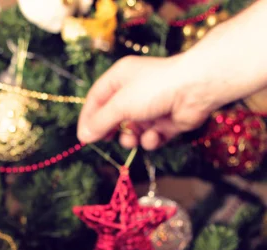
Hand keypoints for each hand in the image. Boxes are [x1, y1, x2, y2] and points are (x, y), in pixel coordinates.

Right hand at [77, 55, 216, 149]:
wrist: (196, 88)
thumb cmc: (154, 88)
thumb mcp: (120, 105)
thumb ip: (100, 122)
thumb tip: (83, 137)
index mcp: (120, 78)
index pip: (96, 99)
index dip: (88, 118)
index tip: (83, 137)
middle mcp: (134, 91)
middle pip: (113, 116)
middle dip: (110, 130)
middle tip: (107, 140)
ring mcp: (151, 107)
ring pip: (131, 129)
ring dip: (130, 138)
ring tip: (131, 139)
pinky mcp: (166, 121)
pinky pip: (150, 136)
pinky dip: (150, 140)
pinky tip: (154, 136)